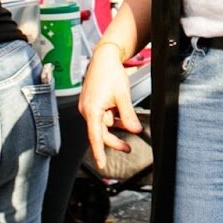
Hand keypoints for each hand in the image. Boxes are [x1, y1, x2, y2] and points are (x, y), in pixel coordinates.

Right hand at [79, 45, 141, 168]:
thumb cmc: (110, 73)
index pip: (95, 136)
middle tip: (128, 148)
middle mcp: (87, 110)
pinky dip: (112, 118)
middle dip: (114, 141)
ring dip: (116, 127)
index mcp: (92, 110)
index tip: (101, 164)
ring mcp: (89, 106)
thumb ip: (128, 115)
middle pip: (101, 133)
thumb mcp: (123, 96)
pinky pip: (102, 116)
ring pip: (103, 124)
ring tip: (131, 128)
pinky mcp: (92, 103)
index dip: (99, 152)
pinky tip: (122, 118)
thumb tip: (135, 130)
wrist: (104, 58)